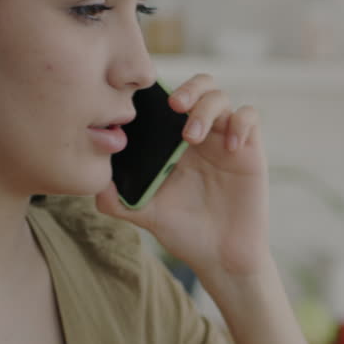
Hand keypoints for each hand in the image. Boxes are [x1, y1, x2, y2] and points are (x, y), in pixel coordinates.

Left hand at [96, 74, 268, 277]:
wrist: (221, 257)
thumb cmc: (185, 234)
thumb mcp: (145, 215)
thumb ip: (117, 201)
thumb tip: (93, 184)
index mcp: (174, 143)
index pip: (170, 100)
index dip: (160, 91)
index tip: (145, 100)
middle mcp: (201, 136)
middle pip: (200, 86)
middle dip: (188, 88)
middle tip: (174, 106)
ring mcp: (226, 141)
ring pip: (222, 97)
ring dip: (206, 108)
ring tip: (193, 137)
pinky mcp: (250, 151)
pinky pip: (250, 117)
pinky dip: (239, 124)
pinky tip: (230, 148)